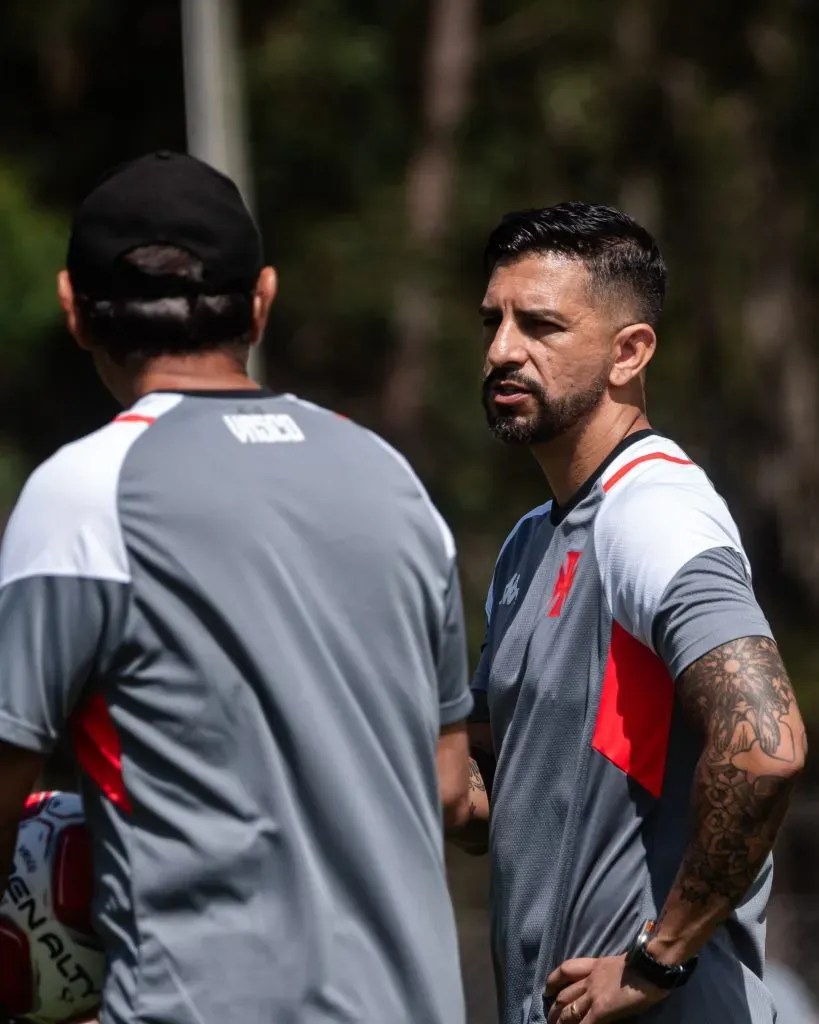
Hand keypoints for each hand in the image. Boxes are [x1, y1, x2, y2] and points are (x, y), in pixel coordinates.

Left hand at [545, 954, 667, 1022]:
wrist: (650, 965)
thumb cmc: (643, 963)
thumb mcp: (619, 963)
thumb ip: (608, 972)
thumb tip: (608, 984)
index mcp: (595, 966)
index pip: (566, 971)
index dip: (553, 981)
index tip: (547, 990)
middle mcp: (589, 980)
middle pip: (564, 995)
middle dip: (555, 1008)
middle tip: (550, 1018)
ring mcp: (593, 996)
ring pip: (569, 1012)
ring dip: (560, 1022)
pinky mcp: (601, 1010)